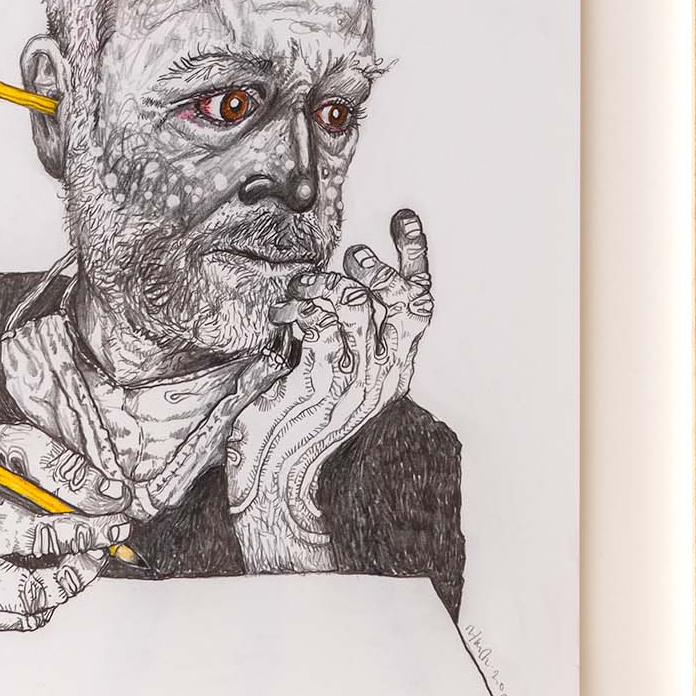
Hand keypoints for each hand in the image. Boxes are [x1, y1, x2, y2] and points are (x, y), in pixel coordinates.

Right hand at [0, 422, 131, 637]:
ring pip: (17, 611)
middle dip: (77, 570)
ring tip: (75, 562)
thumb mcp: (15, 443)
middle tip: (102, 552)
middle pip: (22, 586)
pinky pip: (0, 622)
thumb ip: (64, 470)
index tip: (118, 526)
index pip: (24, 531)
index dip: (82, 532)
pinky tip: (33, 572)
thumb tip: (114, 499)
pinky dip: (29, 604)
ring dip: (59, 588)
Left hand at [230, 209, 433, 507]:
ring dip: (324, 286)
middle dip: (375, 266)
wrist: (276, 475)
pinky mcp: (321, 380)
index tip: (403, 220)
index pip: (419, 304)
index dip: (414, 257)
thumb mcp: (339, 377)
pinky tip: (284, 316)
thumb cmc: (299, 421)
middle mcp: (383, 373)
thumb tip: (343, 285)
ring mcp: (354, 378)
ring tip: (301, 292)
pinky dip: (300, 308)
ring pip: (356, 304)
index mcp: (394, 369)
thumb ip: (351, 338)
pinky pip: (321, 324)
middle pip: (400, 299)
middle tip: (350, 256)